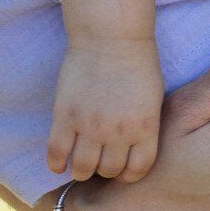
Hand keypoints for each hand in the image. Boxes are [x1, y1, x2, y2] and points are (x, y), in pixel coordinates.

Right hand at [49, 37, 162, 182]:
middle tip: (100, 162)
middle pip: (108, 170)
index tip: (122, 169)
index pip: (138, 169)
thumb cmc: (137, 63)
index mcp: (146, 126)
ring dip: (81, 170)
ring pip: (82, 168)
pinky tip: (58, 162)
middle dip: (105, 169)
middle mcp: (119, 131)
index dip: (129, 174)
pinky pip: (56, 153)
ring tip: (81, 162)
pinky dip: (56, 164)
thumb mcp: (153, 98)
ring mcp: (90, 126)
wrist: (111, 37)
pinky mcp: (65, 117)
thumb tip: (132, 150)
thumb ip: (143, 126)